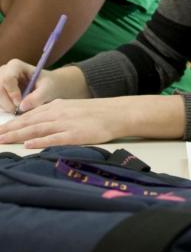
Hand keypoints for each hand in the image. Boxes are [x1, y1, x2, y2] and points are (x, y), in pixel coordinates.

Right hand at [0, 61, 87, 112]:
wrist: (48, 87)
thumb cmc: (49, 85)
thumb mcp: (48, 90)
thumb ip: (38, 97)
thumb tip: (22, 107)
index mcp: (16, 66)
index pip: (7, 79)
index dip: (12, 93)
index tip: (20, 103)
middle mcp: (4, 71)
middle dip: (7, 102)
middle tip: (18, 111)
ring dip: (5, 106)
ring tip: (19, 109)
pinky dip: (4, 107)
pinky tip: (14, 108)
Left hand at [0, 97, 133, 147]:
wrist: (118, 113)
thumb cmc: (96, 112)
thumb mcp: (73, 108)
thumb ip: (56, 114)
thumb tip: (39, 124)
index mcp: (57, 106)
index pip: (29, 115)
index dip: (13, 123)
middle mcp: (58, 113)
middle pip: (29, 123)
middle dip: (9, 130)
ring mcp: (67, 124)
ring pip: (37, 130)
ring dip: (18, 136)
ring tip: (3, 141)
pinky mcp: (76, 134)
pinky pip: (54, 138)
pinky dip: (40, 141)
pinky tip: (28, 145)